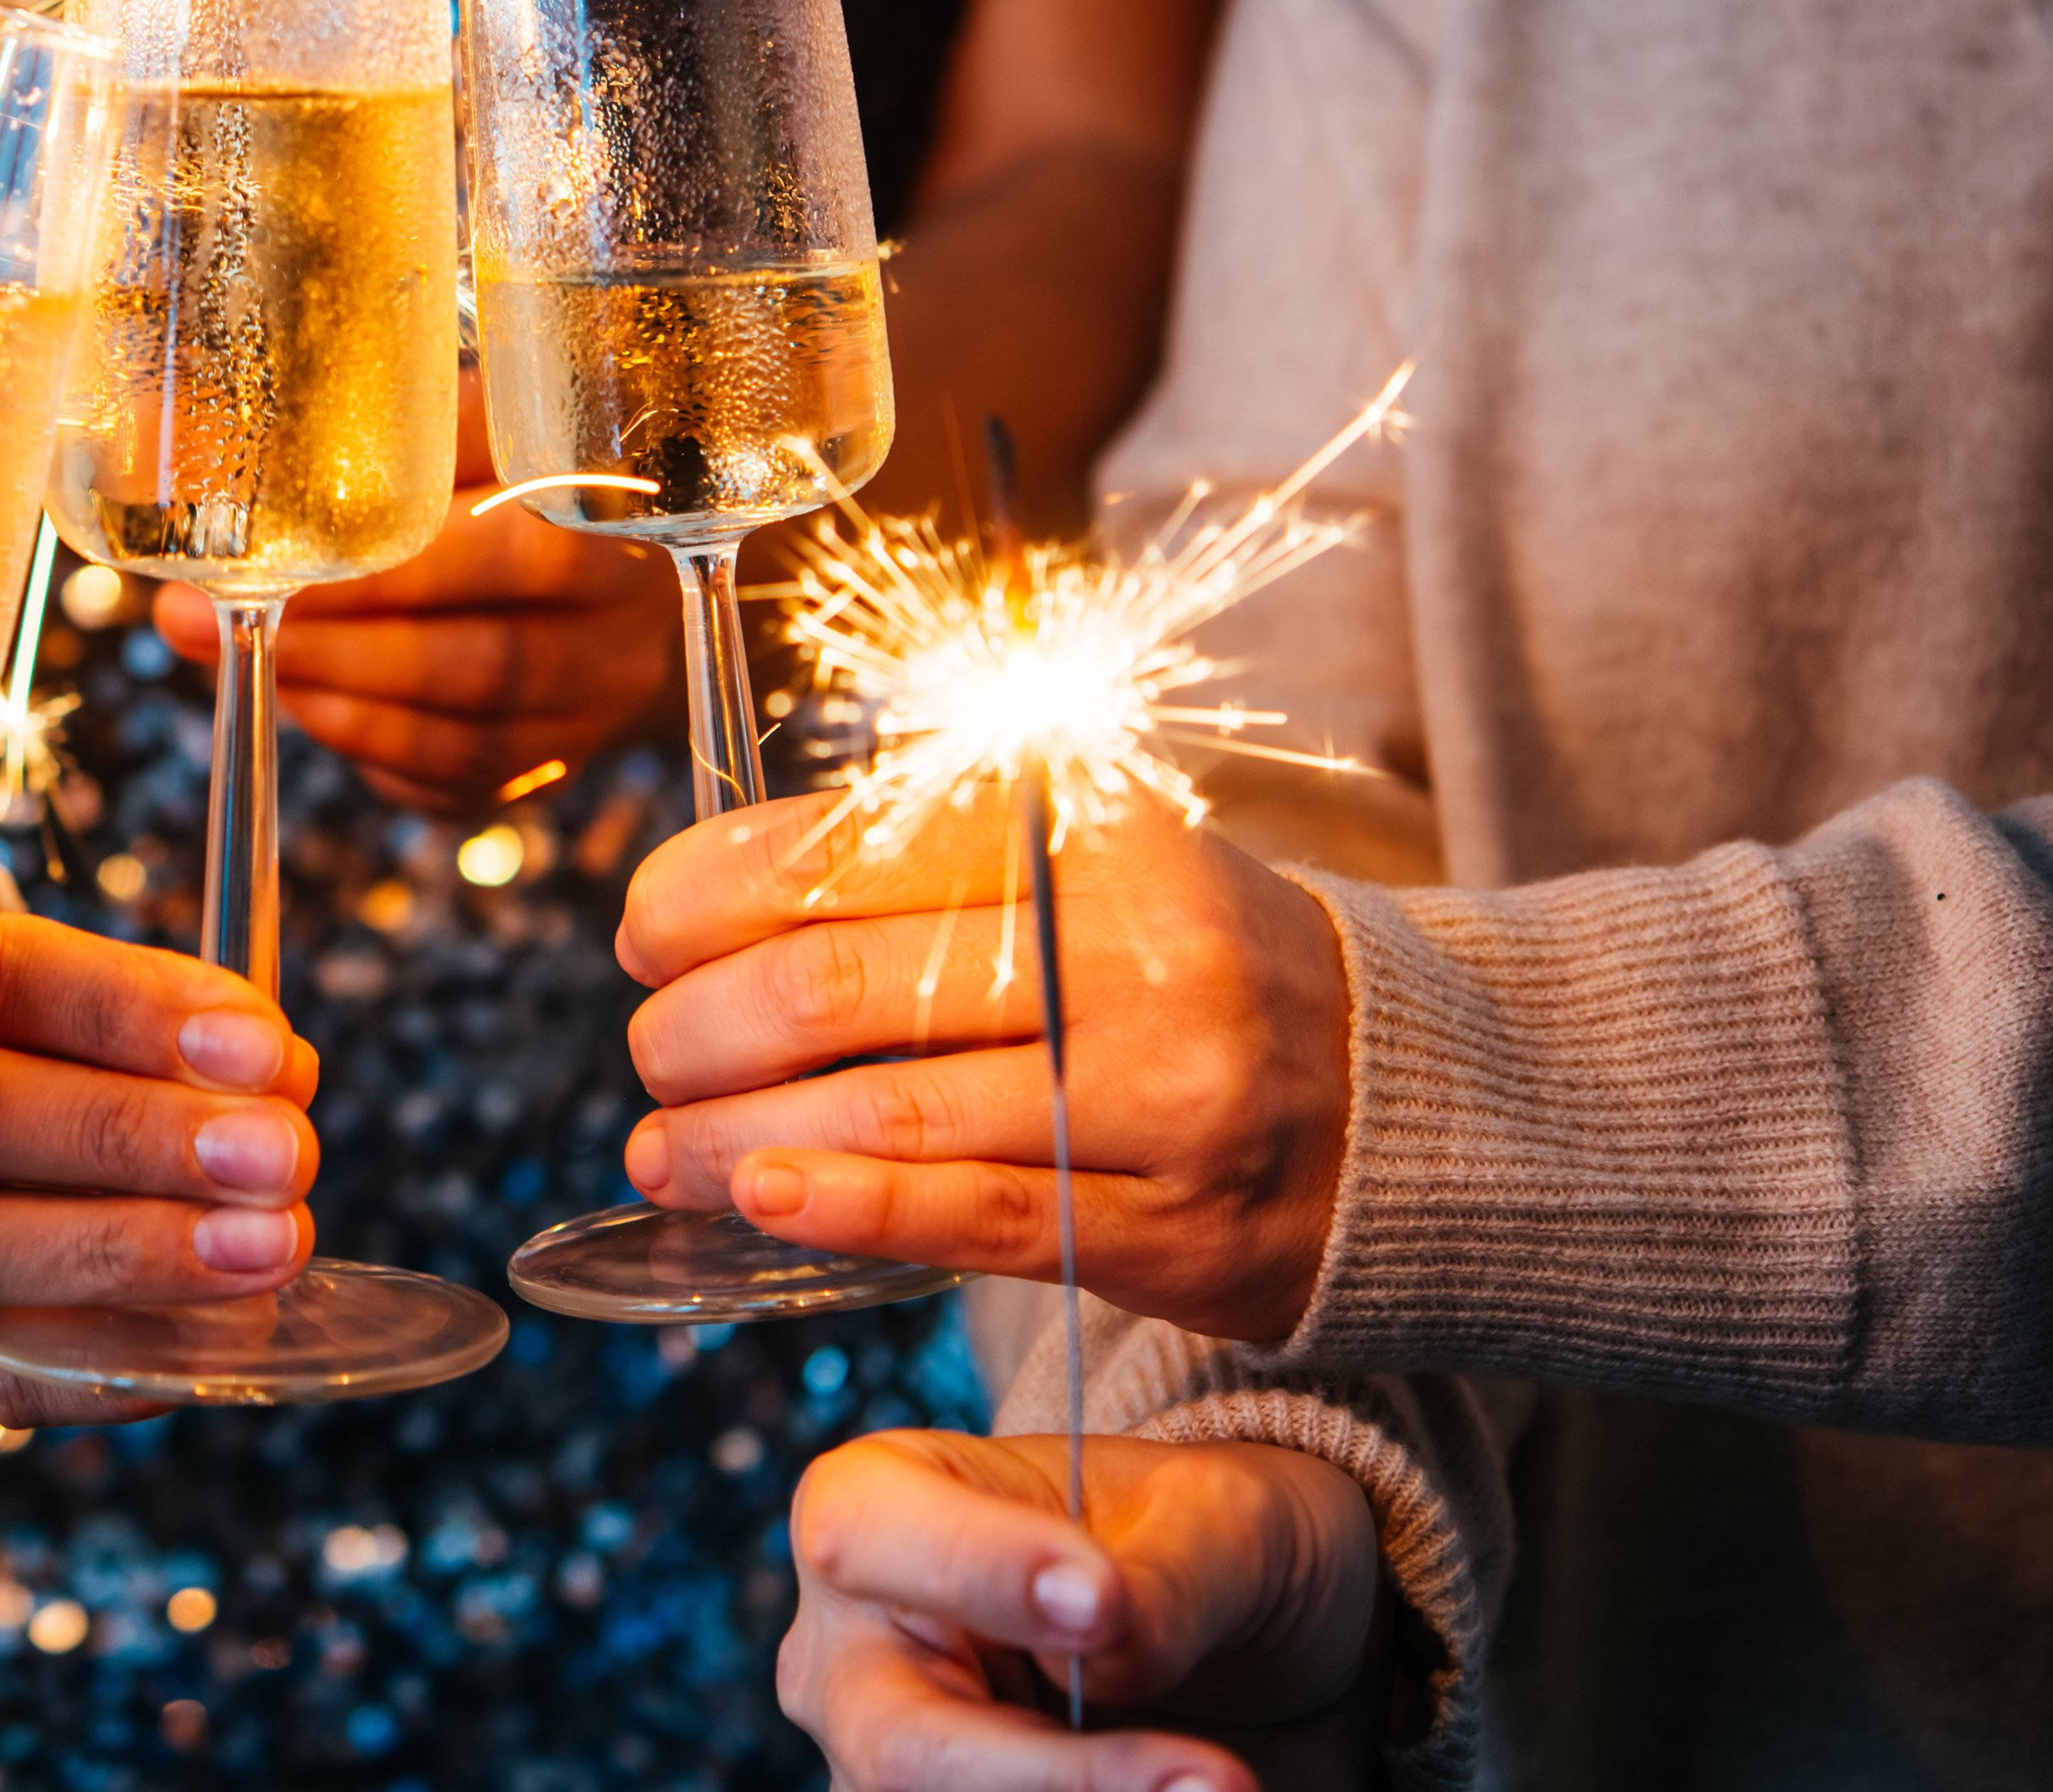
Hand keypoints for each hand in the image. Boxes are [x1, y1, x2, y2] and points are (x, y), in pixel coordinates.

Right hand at [0, 901, 321, 1424]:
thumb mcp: (42, 984)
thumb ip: (147, 1012)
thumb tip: (276, 1071)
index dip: (126, 1012)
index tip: (263, 1047)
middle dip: (132, 1134)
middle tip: (282, 1154)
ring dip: (132, 1250)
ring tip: (269, 1245)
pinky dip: (113, 1355)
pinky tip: (221, 1332)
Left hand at [159, 369, 681, 806]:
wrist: (631, 583)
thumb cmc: (516, 481)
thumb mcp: (464, 429)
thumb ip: (358, 434)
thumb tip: (159, 435)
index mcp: (608, 507)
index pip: (496, 547)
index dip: (372, 566)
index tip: (264, 555)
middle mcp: (622, 615)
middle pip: (479, 658)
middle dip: (335, 643)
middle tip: (218, 624)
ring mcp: (596, 703)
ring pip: (465, 728)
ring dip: (341, 702)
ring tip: (255, 661)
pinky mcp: (554, 766)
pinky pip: (459, 779)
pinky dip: (373, 752)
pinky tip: (313, 707)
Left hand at [617, 788, 1349, 1340]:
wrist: (1412, 1096)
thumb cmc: (1192, 967)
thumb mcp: (1086, 859)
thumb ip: (926, 854)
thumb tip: (707, 890)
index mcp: (1084, 829)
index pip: (843, 848)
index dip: (705, 894)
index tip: (641, 933)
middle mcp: (1129, 947)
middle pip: (840, 983)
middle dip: (699, 1026)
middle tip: (647, 1054)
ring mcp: (1161, 1091)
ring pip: (889, 1111)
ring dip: (735, 1137)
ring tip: (658, 1149)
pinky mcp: (1173, 1222)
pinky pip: (973, 1216)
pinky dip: (845, 1208)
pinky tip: (756, 1200)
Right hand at [784, 1431, 1389, 1791]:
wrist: (1234, 1647)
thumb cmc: (1195, 1542)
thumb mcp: (1214, 1519)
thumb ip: (1164, 1578)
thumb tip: (1109, 1653)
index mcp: (875, 1503)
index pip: (867, 1534)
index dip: (978, 1573)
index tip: (1106, 1605)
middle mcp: (851, 1647)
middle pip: (894, 1739)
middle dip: (1057, 1774)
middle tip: (1214, 1775)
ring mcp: (884, 1760)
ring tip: (1218, 1788)